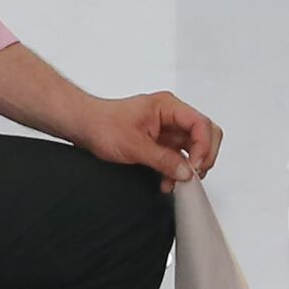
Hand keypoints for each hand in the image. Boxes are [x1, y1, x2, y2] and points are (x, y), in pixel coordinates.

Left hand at [76, 91, 221, 181]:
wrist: (83, 127)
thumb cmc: (102, 125)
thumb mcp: (133, 145)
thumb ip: (163, 159)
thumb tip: (187, 171)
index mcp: (168, 107)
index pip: (201, 124)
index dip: (203, 146)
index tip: (195, 166)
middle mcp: (172, 116)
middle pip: (205, 134)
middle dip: (204, 156)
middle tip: (194, 174)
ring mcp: (168, 130)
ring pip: (194, 148)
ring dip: (189, 167)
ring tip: (178, 182)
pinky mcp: (161, 143)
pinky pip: (179, 158)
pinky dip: (177, 171)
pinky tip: (168, 182)